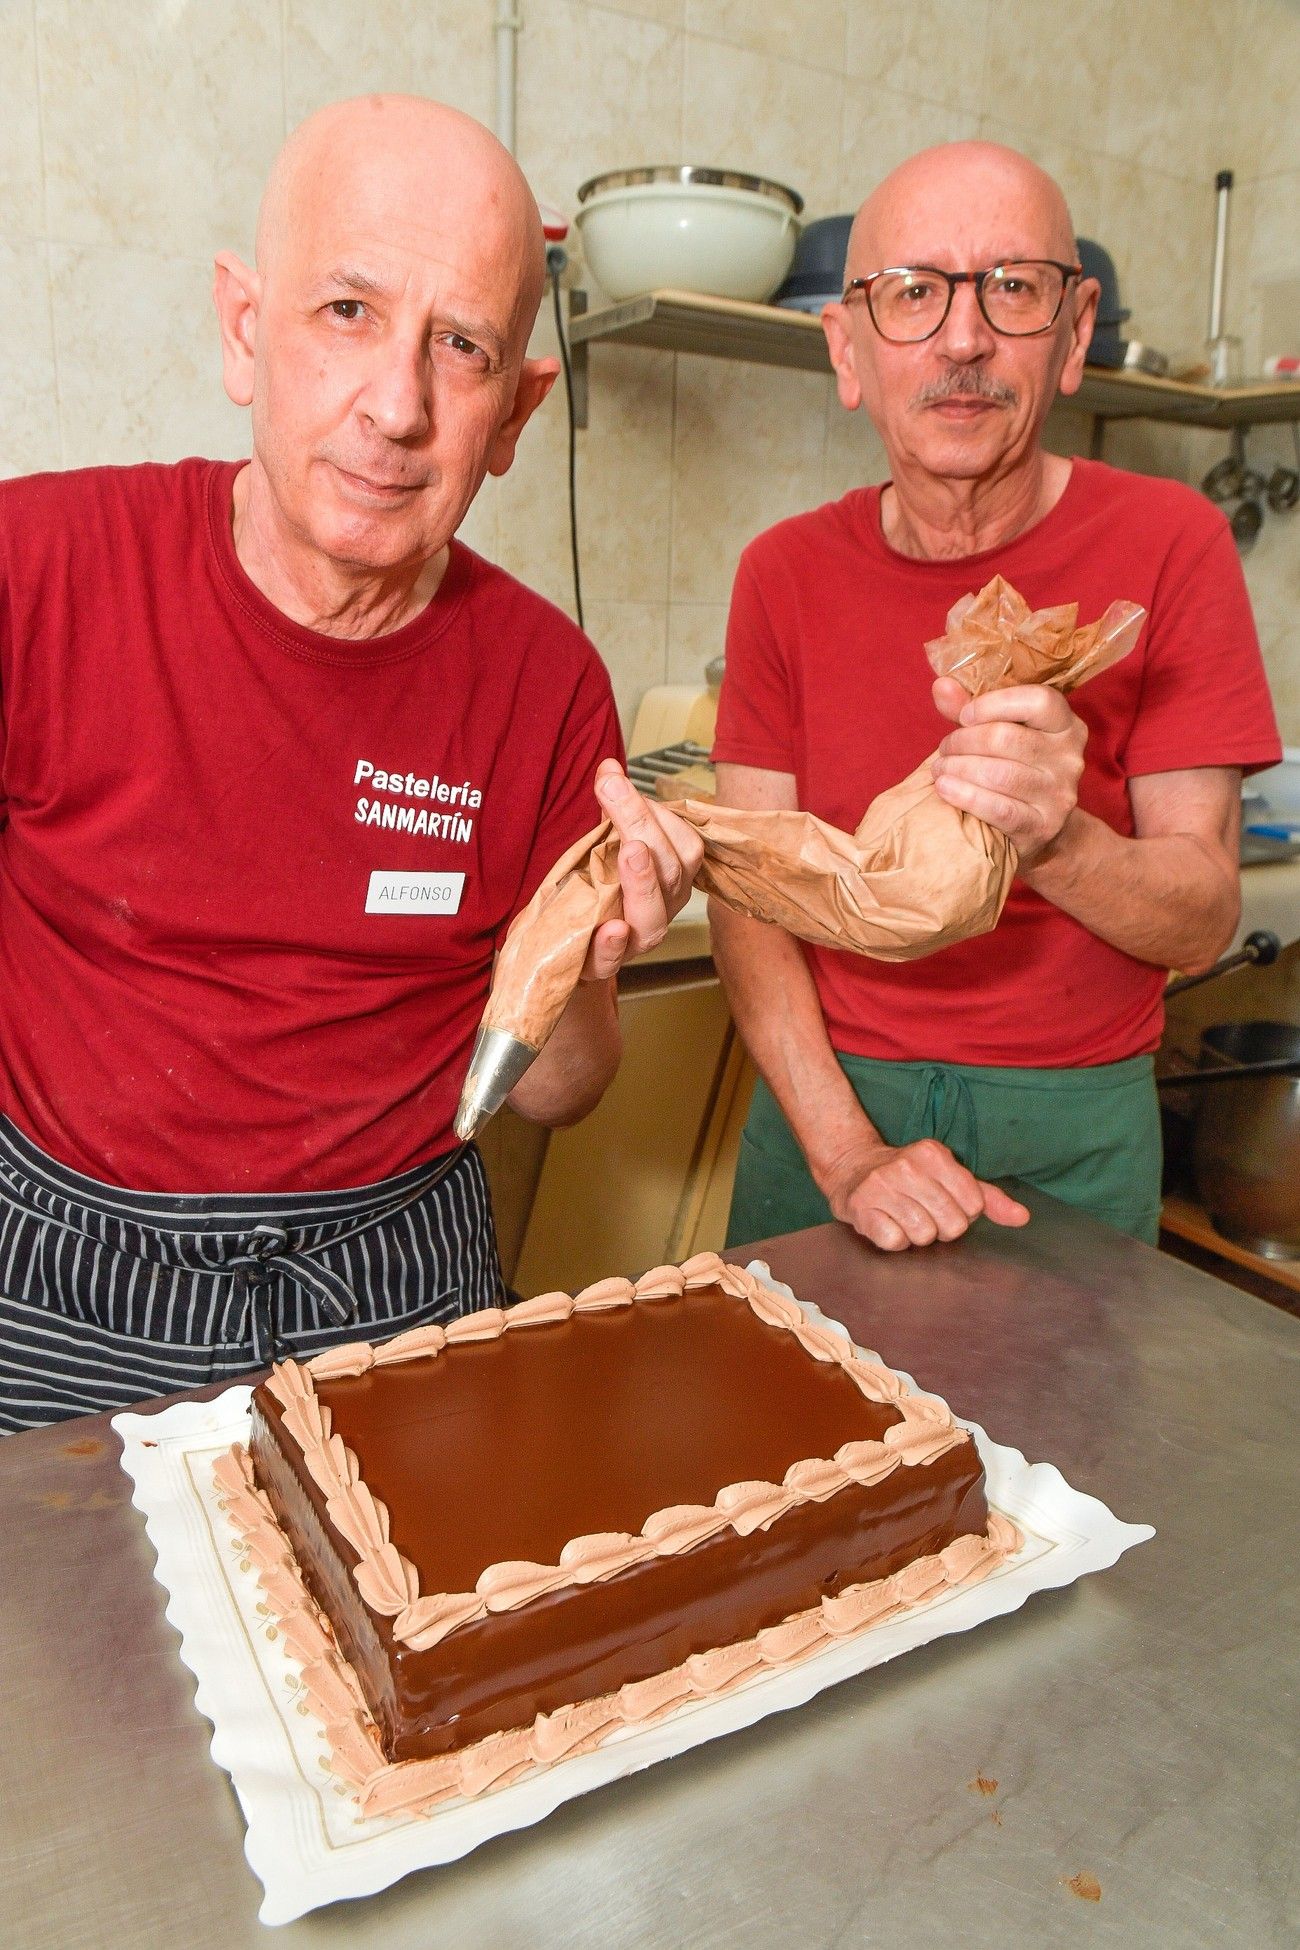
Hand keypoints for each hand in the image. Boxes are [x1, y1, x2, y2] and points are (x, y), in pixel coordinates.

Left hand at [581, 759, 705, 979]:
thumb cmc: (595, 893)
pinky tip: (612, 928)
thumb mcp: (604, 848)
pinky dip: (614, 944)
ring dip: (643, 881)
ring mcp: (636, 940)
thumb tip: (609, 767)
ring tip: (631, 851)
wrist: (565, 947)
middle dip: (643, 825)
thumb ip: (612, 813)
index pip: (684, 843)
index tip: (615, 779)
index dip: (656, 812)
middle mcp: (663, 909)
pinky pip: (613, 960)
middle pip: (671, 871)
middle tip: (613, 790)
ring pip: (654, 915)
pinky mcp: (602, 965)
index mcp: (670, 879)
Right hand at [820, 1133, 1029, 1250]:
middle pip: (951, 1225)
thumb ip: (988, 1198)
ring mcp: (880, 1186)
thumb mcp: (950, 1177)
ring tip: (902, 1216)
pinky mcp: (860, 1208)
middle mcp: (907, 1166)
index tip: (942, 1202)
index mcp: (933, 1154)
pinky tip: (886, 1221)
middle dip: (940, 1227)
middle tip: (922, 1211)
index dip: (962, 1213)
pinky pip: (895, 1242)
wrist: (852, 1168)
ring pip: (924, 1236)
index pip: (973, 1206)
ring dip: (916, 1234)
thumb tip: (1023, 1217)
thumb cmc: (909, 1177)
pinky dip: (893, 1239)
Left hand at [929, 676, 1086, 867]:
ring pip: (1000, 773)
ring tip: (939, 770)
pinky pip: (999, 808)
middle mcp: (1071, 758)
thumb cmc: (1012, 769)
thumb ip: (971, 708)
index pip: (1038, 700)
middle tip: (944, 750)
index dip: (993, 704)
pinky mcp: (1043, 826)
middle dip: (963, 741)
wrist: (1037, 828)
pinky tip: (945, 788)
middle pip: (1007, 738)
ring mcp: (1060, 794)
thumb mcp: (998, 733)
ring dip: (959, 768)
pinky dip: (965, 796)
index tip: (964, 716)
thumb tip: (941, 685)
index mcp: (1066, 725)